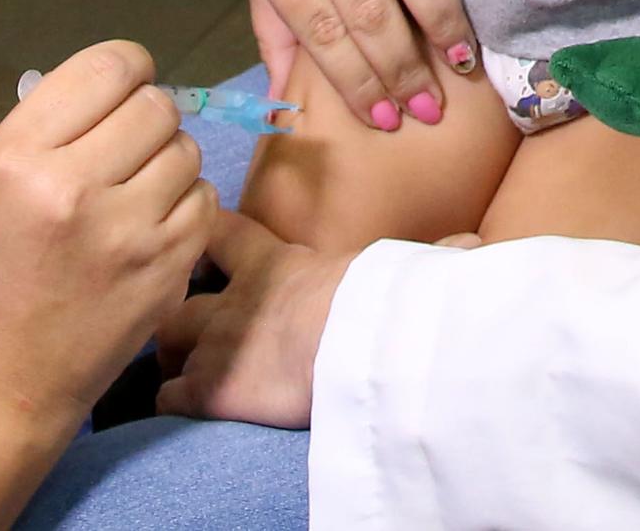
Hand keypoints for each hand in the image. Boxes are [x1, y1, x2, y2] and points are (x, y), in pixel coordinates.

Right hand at [0, 42, 216, 528]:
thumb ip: (56, 126)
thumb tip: (122, 82)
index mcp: (20, 155)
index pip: (108, 66)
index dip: (128, 69)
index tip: (124, 88)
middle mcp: (75, 185)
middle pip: (157, 105)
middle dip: (148, 117)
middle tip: (127, 147)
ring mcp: (128, 231)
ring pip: (186, 149)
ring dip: (168, 160)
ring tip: (135, 190)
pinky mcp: (167, 269)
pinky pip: (205, 200)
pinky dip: (186, 203)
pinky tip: (154, 225)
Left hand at [156, 216, 481, 427]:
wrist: (359, 343)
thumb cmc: (383, 301)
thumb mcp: (405, 273)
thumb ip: (431, 261)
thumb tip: (474, 249)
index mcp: (278, 262)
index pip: (226, 230)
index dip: (207, 230)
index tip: (197, 233)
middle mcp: (237, 297)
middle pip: (180, 290)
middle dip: (172, 303)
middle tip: (177, 318)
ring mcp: (218, 342)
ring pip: (165, 339)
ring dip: (167, 352)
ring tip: (174, 367)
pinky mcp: (210, 389)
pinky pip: (169, 397)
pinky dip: (169, 403)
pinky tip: (177, 410)